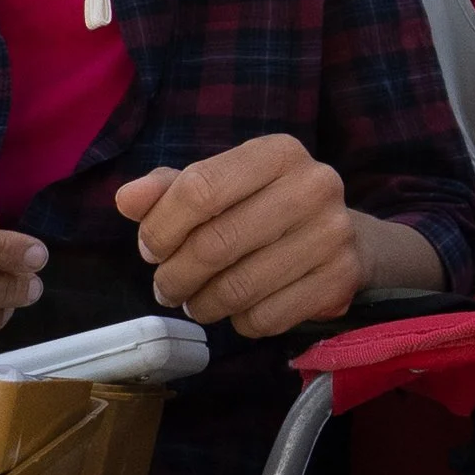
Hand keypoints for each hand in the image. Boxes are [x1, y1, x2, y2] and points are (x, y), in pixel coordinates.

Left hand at [115, 133, 435, 336]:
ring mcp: (333, 235)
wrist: (347, 238)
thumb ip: (170, 189)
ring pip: (237, 288)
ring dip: (203, 304)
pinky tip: (239, 310)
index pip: (199, 188)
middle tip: (167, 286)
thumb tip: (127, 200)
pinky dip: (240, 322)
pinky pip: (266, 317)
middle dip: (175, 274)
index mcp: (278, 152)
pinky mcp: (341, 281)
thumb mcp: (222, 185)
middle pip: (215, 243)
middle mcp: (314, 185)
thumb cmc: (268, 207)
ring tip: (196, 301)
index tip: (151, 248)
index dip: (161, 227)